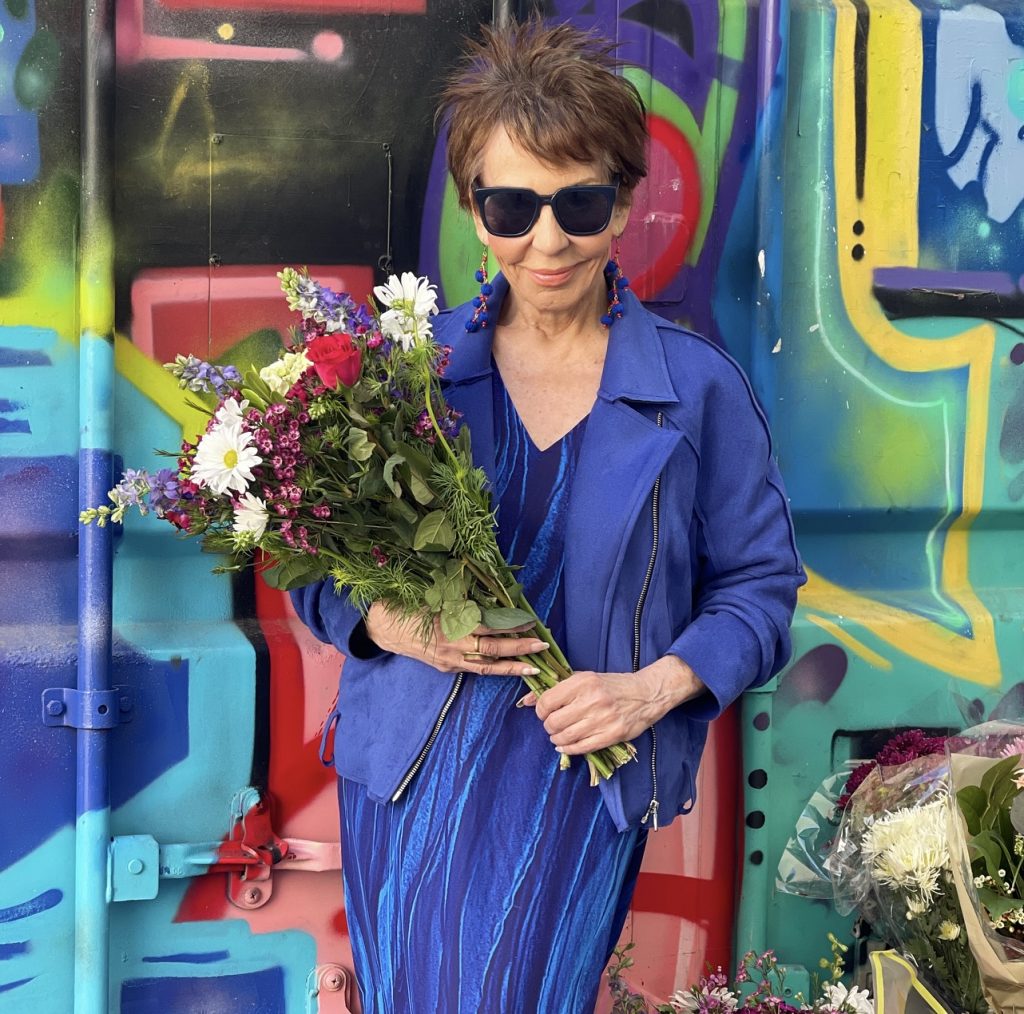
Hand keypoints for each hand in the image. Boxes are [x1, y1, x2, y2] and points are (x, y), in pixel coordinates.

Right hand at [364, 602, 549, 676]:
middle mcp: (452, 646)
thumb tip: (494, 602)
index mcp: (451, 624)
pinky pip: (474, 669)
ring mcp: (450, 660)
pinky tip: (509, 667)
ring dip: (511, 667)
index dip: (511, 626)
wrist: (384, 627)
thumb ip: (464, 603)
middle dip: (519, 649)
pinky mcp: (447, 668)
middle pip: (492, 650)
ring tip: (533, 667)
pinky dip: (494, 669)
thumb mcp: (437, 598)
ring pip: (486, 667)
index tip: (531, 622)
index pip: (488, 627)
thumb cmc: (411, 606)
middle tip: (542, 646)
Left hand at [524, 656, 705, 754]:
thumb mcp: (584, 679)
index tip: (544, 711)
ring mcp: (602, 719)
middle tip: (552, 724)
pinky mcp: (611, 735)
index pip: (547, 701)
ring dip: (556, 738)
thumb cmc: (612, 685)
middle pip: (554, 722)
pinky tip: (565, 745)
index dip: (540, 710)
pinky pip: (581, 748)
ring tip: (559, 734)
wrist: (645, 694)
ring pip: (565, 737)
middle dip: (548, 726)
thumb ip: (556, 688)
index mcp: (583, 682)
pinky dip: (568, 749)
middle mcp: (592, 700)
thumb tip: (526, 700)